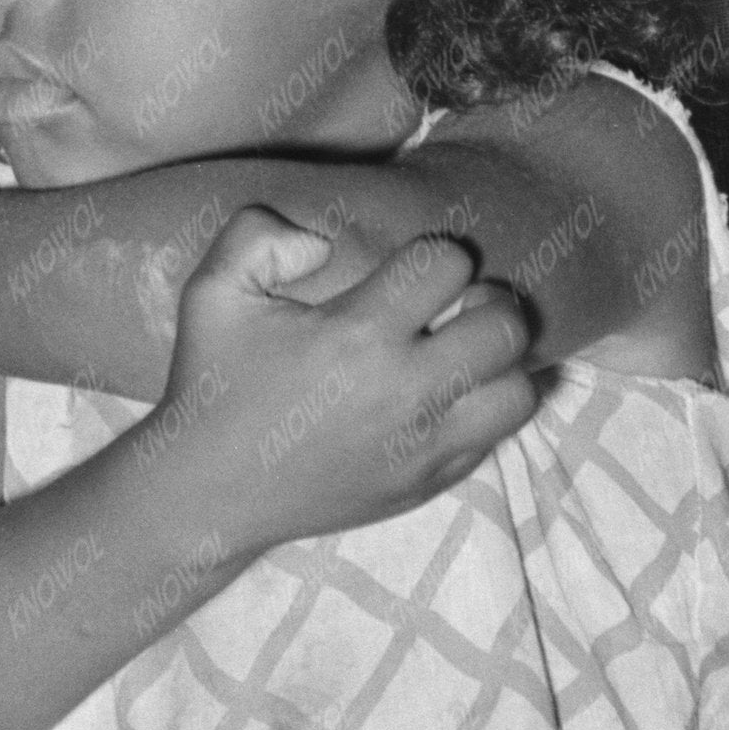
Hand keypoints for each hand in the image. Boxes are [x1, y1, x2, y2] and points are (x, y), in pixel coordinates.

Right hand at [140, 206, 541, 552]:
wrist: (209, 494)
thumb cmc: (213, 386)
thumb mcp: (211, 293)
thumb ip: (257, 235)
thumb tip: (320, 241)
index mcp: (357, 335)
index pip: (448, 264)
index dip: (433, 256)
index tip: (406, 272)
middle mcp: (404, 391)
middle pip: (504, 326)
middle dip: (486, 300)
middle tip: (456, 304)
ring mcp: (423, 444)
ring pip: (519, 391)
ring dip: (499, 363)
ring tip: (463, 354)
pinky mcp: (428, 482)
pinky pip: (496, 438)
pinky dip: (482, 410)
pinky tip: (445, 398)